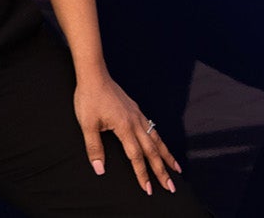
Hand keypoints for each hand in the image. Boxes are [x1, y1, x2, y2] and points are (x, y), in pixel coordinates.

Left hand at [73, 69, 181, 195]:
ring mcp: (137, 115)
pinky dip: (160, 140)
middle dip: (162, 170)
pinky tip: (161, 144)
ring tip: (176, 168)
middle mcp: (135, 122)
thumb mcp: (87, 125)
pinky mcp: (135, 110)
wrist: (94, 75)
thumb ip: (94, 148)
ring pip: (156, 139)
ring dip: (166, 155)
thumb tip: (100, 169)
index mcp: (124, 127)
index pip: (136, 157)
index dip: (142, 174)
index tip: (148, 189)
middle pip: (152, 151)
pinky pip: (152, 129)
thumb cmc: (89, 98)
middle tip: (171, 186)